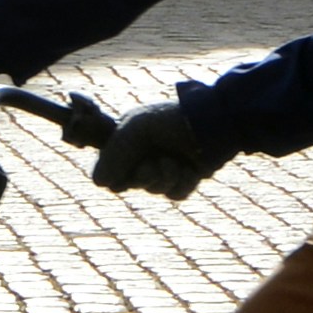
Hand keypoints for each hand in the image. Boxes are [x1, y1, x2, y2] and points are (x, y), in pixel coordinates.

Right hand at [88, 99, 232, 199]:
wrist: (214, 125)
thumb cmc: (172, 119)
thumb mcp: (137, 129)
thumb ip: (115, 154)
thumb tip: (99, 183)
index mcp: (127, 139)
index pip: (108, 168)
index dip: (115, 173)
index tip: (127, 169)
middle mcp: (143, 154)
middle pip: (131, 183)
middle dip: (144, 175)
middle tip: (155, 163)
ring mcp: (164, 167)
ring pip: (154, 189)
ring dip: (166, 177)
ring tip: (177, 161)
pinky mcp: (184, 178)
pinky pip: (175, 193)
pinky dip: (183, 183)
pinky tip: (191, 169)